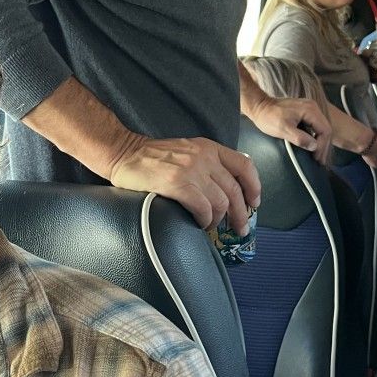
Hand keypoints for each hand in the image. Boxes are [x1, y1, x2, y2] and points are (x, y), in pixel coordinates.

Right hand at [108, 135, 260, 233]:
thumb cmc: (151, 157)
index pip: (244, 165)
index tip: (254, 202)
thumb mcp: (187, 150)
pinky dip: (204, 220)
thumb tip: (226, 190)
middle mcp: (204, 156)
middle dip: (240, 214)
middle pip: (234, 190)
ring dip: (218, 220)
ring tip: (209, 225)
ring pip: (220, 202)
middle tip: (240, 229)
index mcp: (208, 147)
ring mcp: (191, 169)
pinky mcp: (177, 183)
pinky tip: (198, 223)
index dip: (254, 186)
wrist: (122, 152)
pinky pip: (203, 208)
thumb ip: (207, 163)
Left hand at [247, 95, 332, 164]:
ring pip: (321, 128)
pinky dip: (314, 136)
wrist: (259, 106)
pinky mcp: (304, 112)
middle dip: (323, 146)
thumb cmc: (268, 117)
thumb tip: (314, 147)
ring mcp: (309, 108)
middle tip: (319, 161)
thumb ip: (300, 138)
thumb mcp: (283, 130)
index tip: (316, 158)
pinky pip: (314, 125)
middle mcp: (312, 107)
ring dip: (320, 142)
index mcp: (310, 110)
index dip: (322, 146)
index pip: (325, 130)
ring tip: (317, 156)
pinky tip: (311, 145)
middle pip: (325, 129)